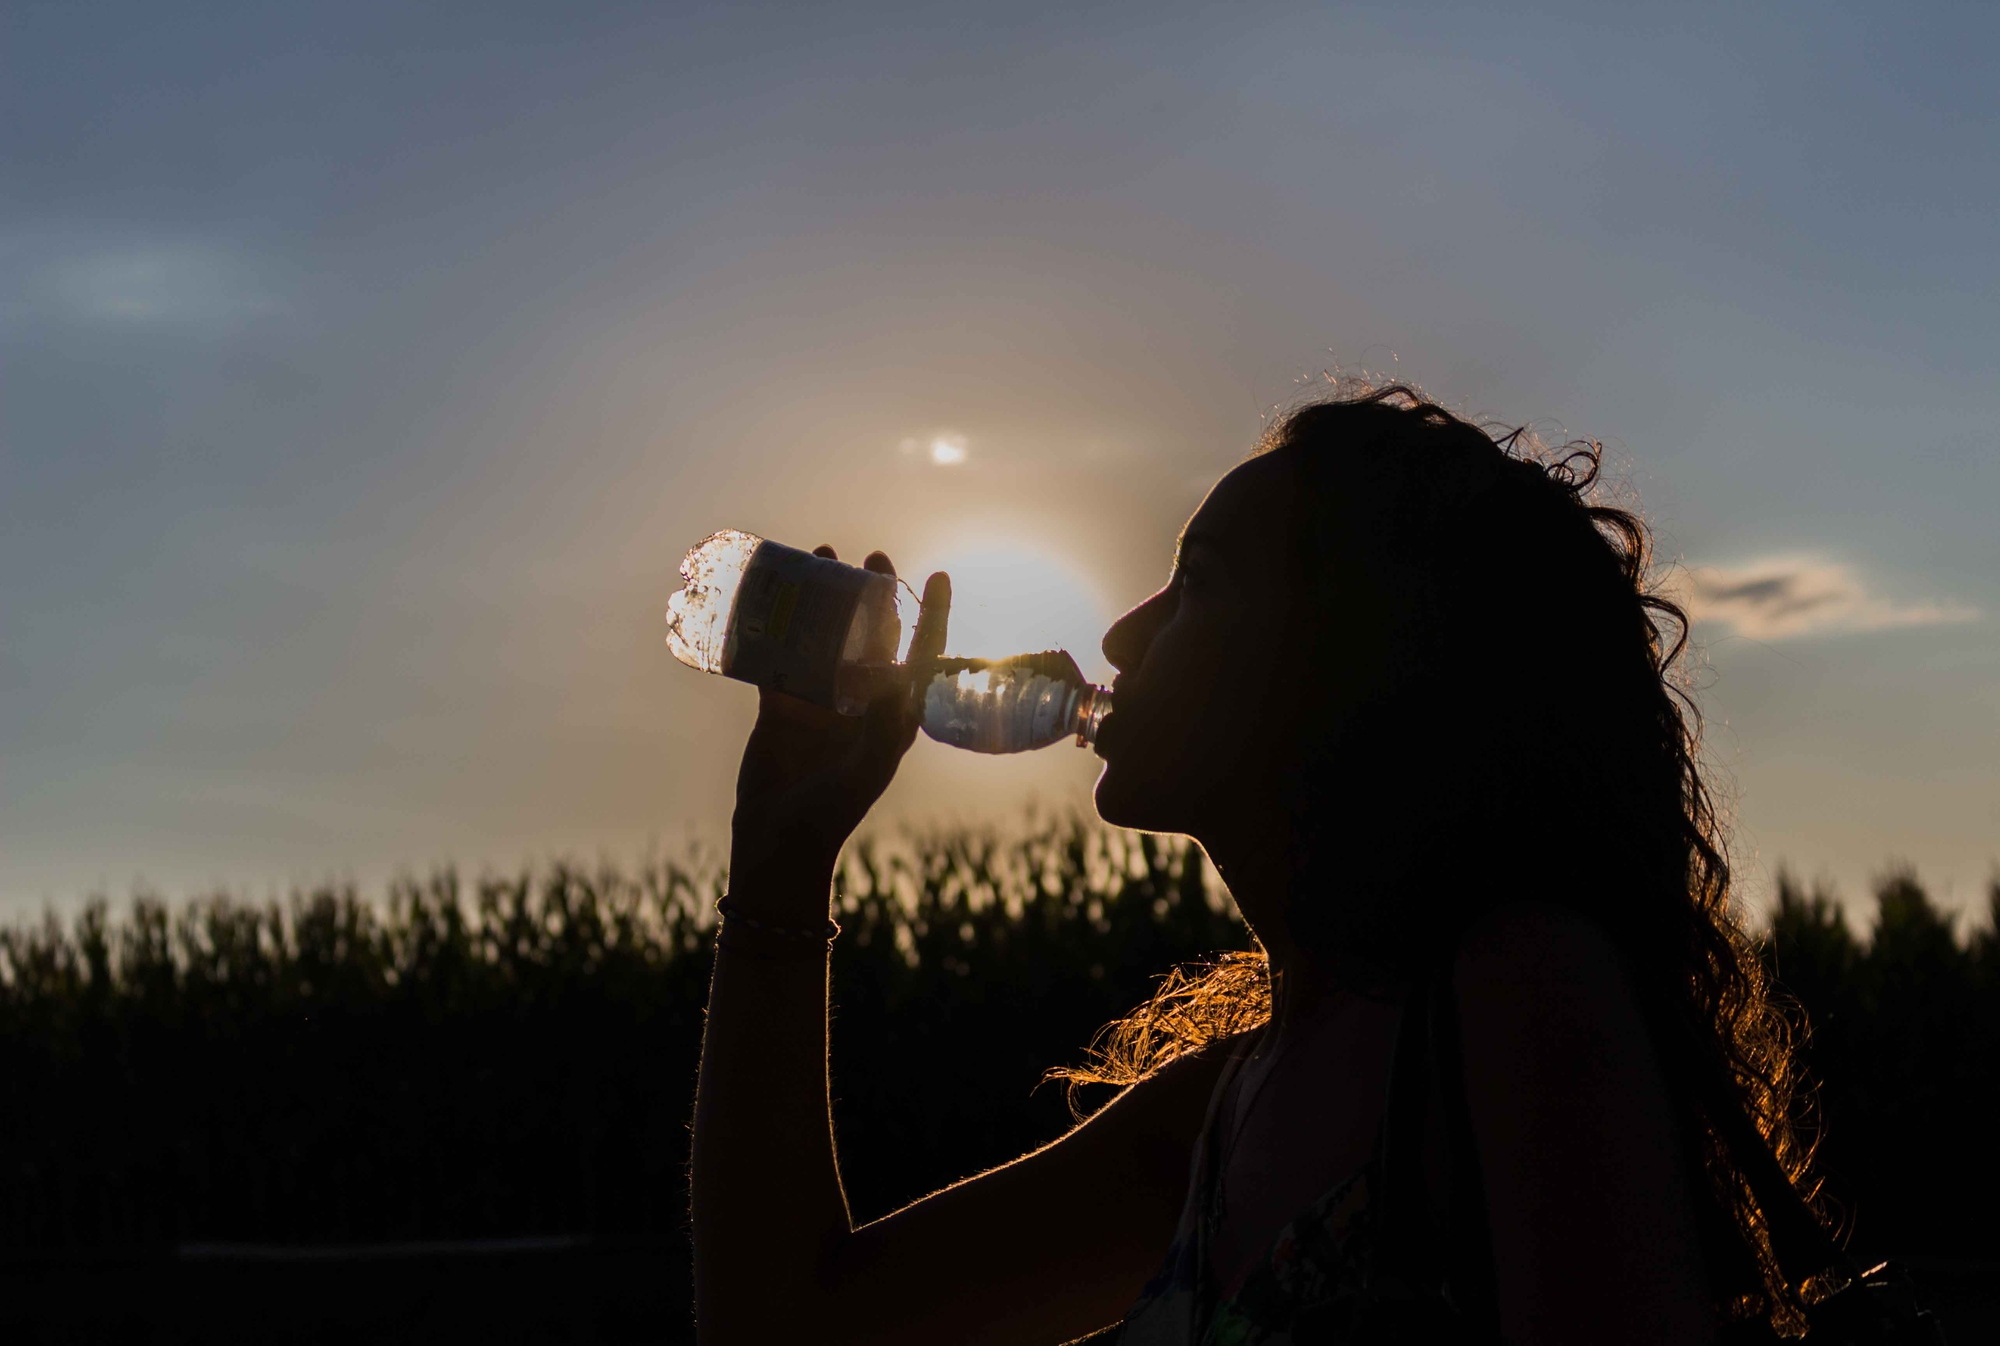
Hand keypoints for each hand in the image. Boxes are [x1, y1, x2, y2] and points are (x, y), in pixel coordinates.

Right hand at [727, 547, 949, 917]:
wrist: (778, 845)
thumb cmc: (831, 815)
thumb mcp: (865, 773)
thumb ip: (883, 729)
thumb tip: (899, 678)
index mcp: (892, 717)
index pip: (921, 656)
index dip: (933, 616)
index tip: (939, 576)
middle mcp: (860, 703)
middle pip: (872, 635)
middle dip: (873, 594)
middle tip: (869, 556)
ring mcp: (820, 701)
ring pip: (825, 637)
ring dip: (823, 601)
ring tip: (819, 559)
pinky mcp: (781, 706)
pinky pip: (780, 657)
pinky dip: (775, 629)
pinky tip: (766, 598)